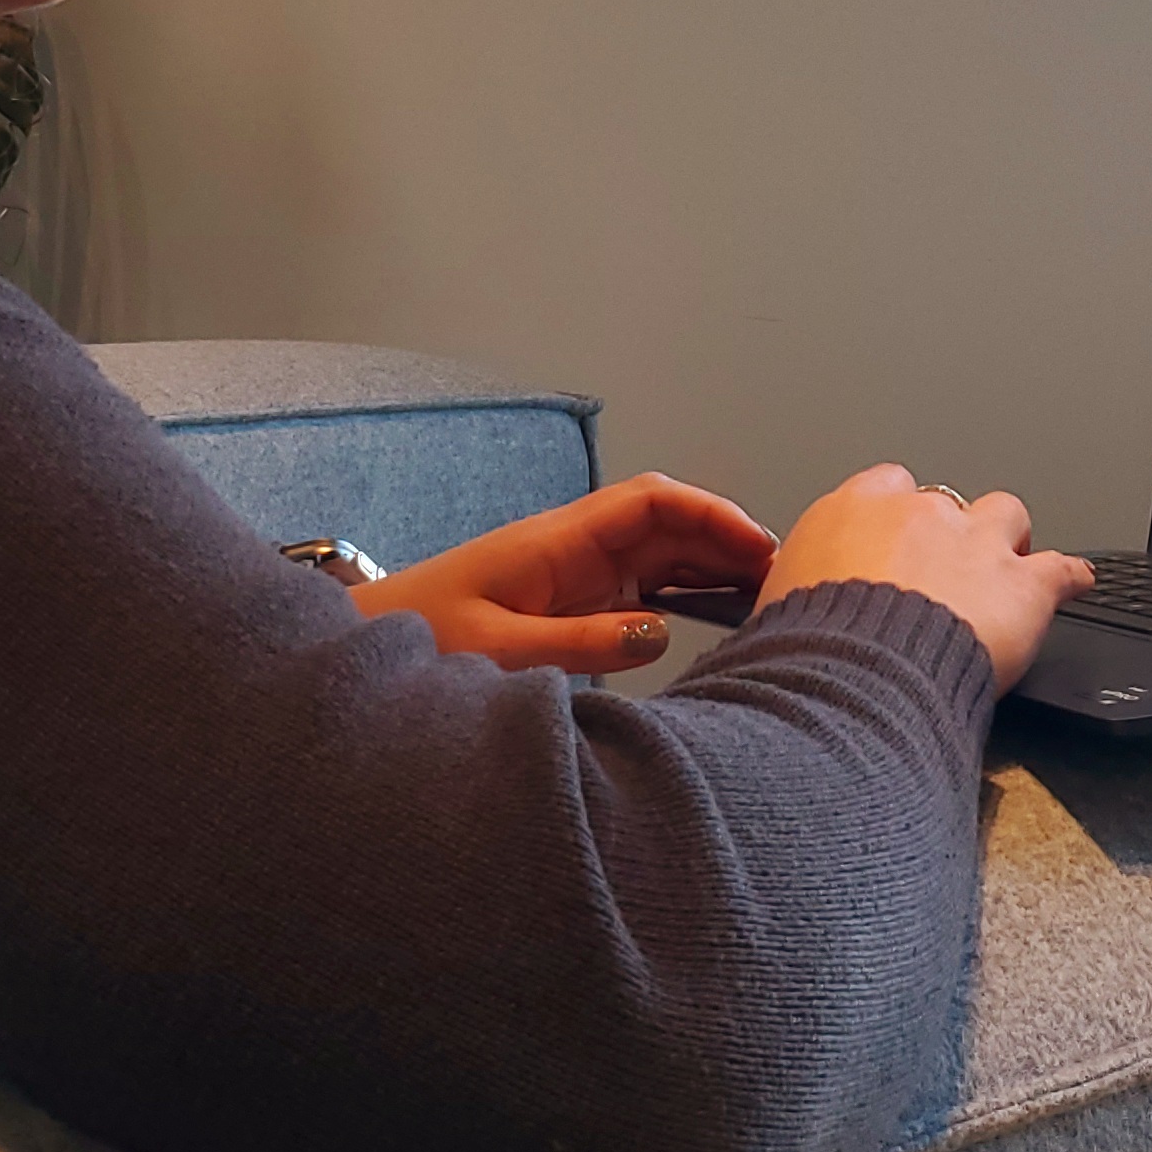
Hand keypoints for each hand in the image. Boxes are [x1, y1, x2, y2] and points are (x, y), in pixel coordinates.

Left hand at [350, 473, 779, 674]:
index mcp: (556, 541)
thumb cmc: (419, 636)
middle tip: (784, 578)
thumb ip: (578, 641)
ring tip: (766, 597)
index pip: (650, 503)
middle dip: (727, 541)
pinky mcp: (571, 606)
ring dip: (711, 568)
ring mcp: (575, 576)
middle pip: (668, 525)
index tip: (759, 544)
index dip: (710, 514)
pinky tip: (715, 620)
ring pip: (661, 555)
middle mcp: (573, 549)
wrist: (368, 646)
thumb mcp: (497, 649)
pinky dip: (685, 596)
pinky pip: (643, 590)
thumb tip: (659, 630)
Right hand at [754, 465, 1093, 691]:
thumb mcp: (775, 610)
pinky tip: (1076, 583)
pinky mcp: (1021, 585)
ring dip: (1006, 539)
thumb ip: (794, 593)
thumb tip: (780, 618)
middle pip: (944, 501)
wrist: (854, 676)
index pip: (882, 488)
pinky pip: (1061, 570)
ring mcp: (974, 543)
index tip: (891, 542)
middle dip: (946, 531)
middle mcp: (917, 513)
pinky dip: (1070, 579)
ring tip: (1006, 564)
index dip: (893, 518)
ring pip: (1005, 514)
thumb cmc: (807, 649)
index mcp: (852, 510)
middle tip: (941, 568)